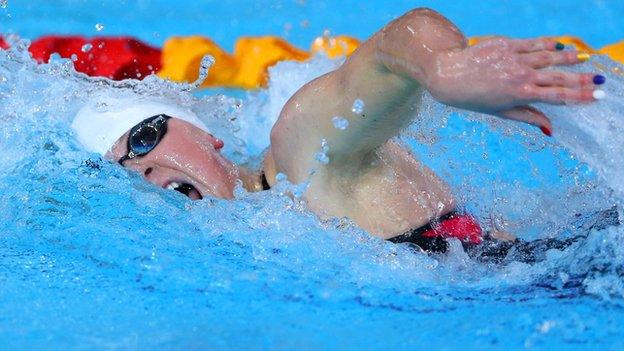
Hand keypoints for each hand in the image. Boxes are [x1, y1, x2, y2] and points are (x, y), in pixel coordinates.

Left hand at [426, 37, 598, 134]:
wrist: (449, 76)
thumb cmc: (474, 99)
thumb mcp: (501, 113)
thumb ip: (528, 117)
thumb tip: (551, 130)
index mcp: (520, 95)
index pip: (557, 96)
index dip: (579, 97)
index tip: (596, 97)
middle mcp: (520, 76)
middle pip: (558, 77)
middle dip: (581, 79)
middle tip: (599, 81)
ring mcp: (514, 58)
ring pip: (549, 57)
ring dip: (569, 58)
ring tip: (584, 59)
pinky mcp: (506, 44)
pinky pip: (533, 43)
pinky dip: (548, 44)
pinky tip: (560, 46)